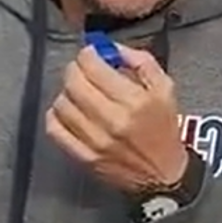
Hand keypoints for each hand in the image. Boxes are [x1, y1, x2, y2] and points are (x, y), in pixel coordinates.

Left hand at [46, 44, 187, 194]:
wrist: (162, 172)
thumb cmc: (164, 128)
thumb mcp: (165, 89)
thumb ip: (142, 62)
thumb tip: (113, 49)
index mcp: (135, 100)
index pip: (95, 67)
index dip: (88, 54)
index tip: (91, 52)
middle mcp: (113, 119)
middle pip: (74, 83)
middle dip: (75, 69)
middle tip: (82, 68)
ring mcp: (95, 140)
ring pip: (62, 104)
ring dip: (67, 92)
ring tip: (79, 91)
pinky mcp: (83, 155)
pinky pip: (55, 129)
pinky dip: (57, 114)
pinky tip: (69, 110)